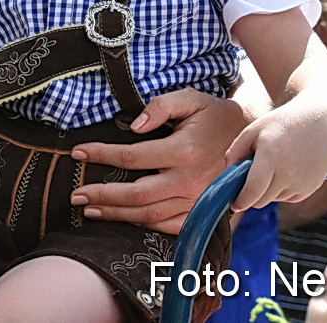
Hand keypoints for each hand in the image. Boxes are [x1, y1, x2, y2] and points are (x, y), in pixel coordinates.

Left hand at [69, 88, 250, 232]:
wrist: (249, 138)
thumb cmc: (213, 115)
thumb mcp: (189, 98)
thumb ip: (160, 106)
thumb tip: (133, 125)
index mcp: (183, 151)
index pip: (131, 157)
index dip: (101, 154)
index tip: (78, 152)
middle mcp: (190, 180)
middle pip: (136, 195)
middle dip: (102, 195)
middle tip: (76, 195)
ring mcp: (198, 200)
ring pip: (150, 215)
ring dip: (117, 214)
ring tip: (91, 210)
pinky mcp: (203, 212)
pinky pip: (170, 226)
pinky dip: (145, 227)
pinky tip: (124, 221)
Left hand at [228, 101, 326, 210]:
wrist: (320, 120)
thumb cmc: (282, 123)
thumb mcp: (253, 130)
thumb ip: (235, 151)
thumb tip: (229, 175)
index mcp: (271, 156)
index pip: (253, 190)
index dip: (241, 201)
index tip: (234, 204)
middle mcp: (288, 173)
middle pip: (261, 200)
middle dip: (251, 194)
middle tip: (251, 175)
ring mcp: (302, 182)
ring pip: (274, 199)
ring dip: (268, 190)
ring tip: (274, 164)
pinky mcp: (312, 187)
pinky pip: (289, 198)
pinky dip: (282, 189)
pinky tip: (287, 169)